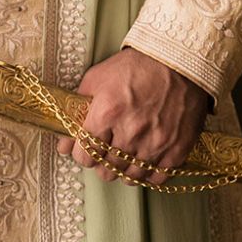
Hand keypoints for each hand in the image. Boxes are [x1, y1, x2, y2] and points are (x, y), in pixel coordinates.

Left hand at [55, 46, 209, 182]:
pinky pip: (157, 178)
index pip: (85, 153)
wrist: (176, 64)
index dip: (81, 154)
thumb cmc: (134, 68)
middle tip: (103, 153)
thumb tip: (64, 142)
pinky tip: (142, 163)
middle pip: (107, 169)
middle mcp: (131, 132)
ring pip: (131, 177)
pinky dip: (147, 174)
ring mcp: (156, 143)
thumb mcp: (96, 79)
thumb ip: (77, 111)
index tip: (83, 150)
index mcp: (107, 113)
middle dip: (100, 163)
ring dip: (122, 170)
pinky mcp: (177, 149)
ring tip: (121, 158)